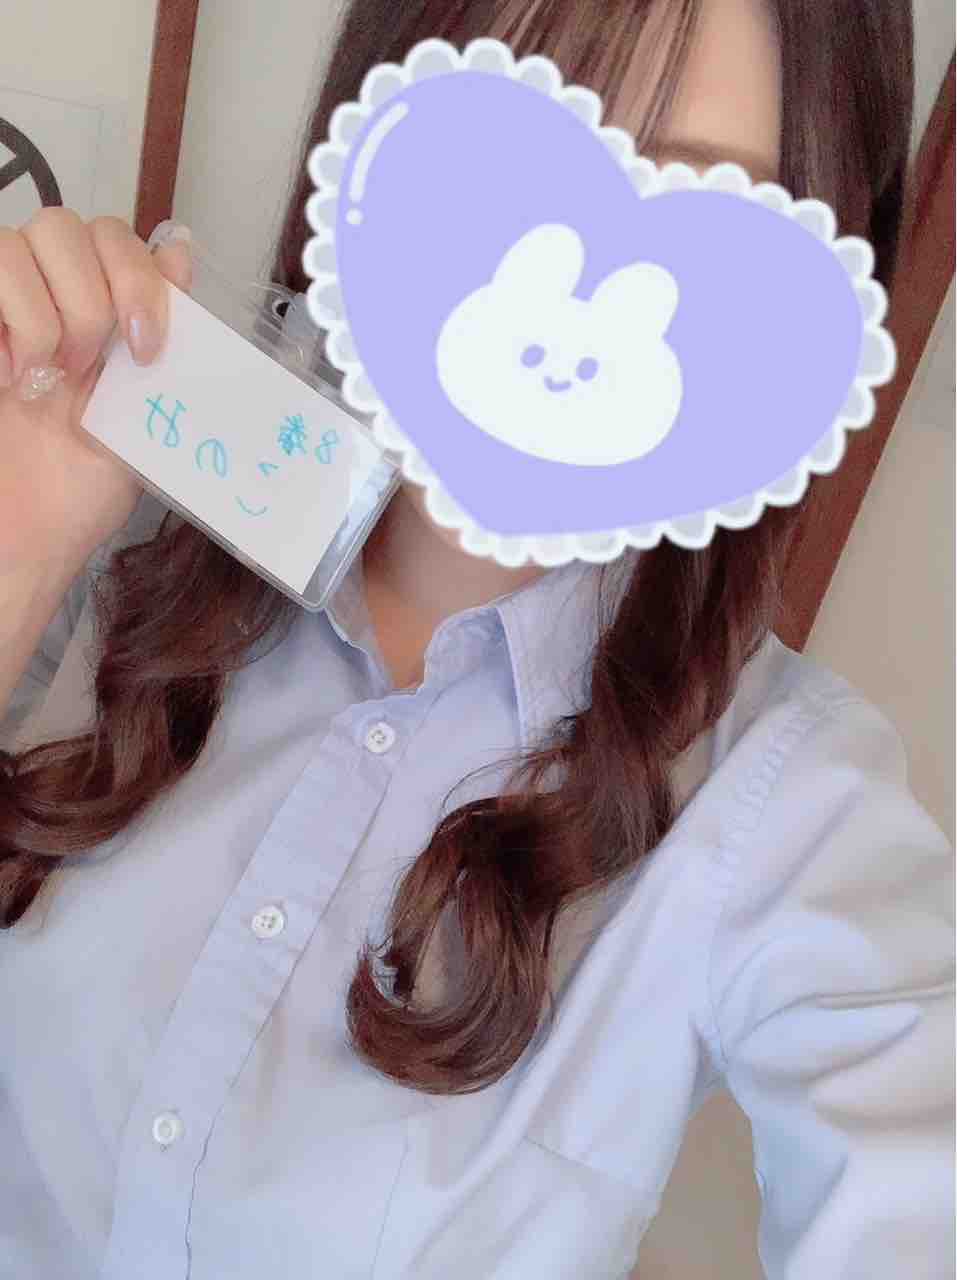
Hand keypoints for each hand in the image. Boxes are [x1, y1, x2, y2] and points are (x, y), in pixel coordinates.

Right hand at [0, 208, 191, 572]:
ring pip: (22, 242)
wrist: (29, 533)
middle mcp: (41, 291)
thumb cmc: (83, 482)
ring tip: (48, 378)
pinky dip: (15, 321)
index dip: (138, 279)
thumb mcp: (141, 407)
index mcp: (93, 307)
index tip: (147, 349)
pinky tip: (12, 376)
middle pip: (67, 225)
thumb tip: (180, 246)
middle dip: (92, 300)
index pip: (114, 235)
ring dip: (50, 316)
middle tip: (88, 370)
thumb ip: (161, 327)